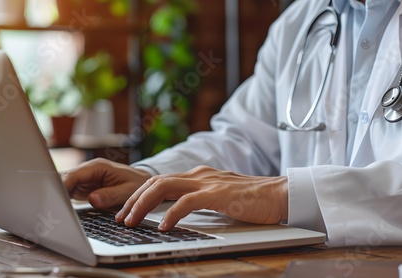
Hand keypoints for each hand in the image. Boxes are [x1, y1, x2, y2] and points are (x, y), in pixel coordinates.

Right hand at [61, 158, 151, 208]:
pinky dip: (63, 200)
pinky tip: (59, 210)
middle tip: (49, 207)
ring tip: (52, 211)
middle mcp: (88, 170)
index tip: (55, 198)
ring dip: (58, 196)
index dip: (62, 185)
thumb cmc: (137, 185)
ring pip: (64, 185)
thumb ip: (110, 195)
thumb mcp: (128, 192)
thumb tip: (92, 199)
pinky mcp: (83, 187)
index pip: (74, 174)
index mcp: (98, 167)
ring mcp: (84, 178)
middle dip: (56, 191)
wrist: (142, 183)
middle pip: (65, 178)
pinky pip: (69, 192)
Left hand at [115, 165, 287, 229]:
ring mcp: (207, 182)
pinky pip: (187, 202)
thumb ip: (200, 199)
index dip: (139, 195)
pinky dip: (171, 214)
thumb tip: (178, 212)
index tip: (126, 211)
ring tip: (131, 221)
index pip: (160, 181)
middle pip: (155, 181)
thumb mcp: (219, 197)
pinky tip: (163, 227)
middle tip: (120, 218)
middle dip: (133, 199)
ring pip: (164, 187)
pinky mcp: (218, 194)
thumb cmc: (253, 199)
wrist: (281, 193)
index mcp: (198, 175)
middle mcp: (198, 175)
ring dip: (143, 204)